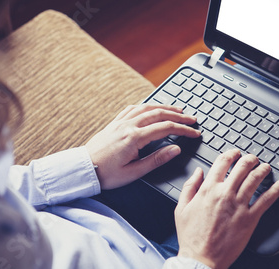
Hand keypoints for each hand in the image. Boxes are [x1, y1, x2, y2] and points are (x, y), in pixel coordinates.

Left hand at [85, 104, 200, 189]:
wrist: (83, 169)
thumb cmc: (107, 174)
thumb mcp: (134, 172)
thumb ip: (157, 159)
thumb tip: (175, 149)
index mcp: (135, 138)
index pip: (166, 128)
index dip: (183, 130)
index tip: (195, 132)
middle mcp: (128, 125)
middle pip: (159, 114)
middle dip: (178, 115)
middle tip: (192, 119)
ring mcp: (120, 122)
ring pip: (147, 108)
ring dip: (164, 107)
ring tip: (177, 109)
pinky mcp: (114, 123)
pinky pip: (133, 108)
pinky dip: (146, 105)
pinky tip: (151, 107)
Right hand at [175, 149, 278, 268]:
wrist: (201, 258)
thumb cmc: (191, 236)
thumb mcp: (181, 208)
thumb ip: (190, 186)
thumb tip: (198, 172)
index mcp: (208, 189)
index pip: (222, 163)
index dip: (231, 154)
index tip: (235, 153)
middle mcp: (224, 194)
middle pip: (242, 167)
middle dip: (250, 159)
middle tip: (254, 159)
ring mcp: (238, 205)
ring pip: (254, 180)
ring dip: (262, 170)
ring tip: (266, 167)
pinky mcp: (250, 218)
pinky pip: (265, 200)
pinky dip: (275, 190)